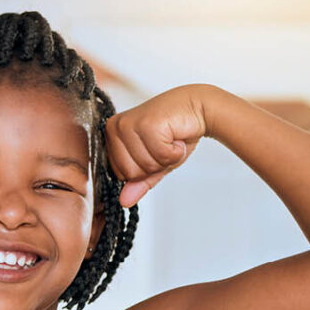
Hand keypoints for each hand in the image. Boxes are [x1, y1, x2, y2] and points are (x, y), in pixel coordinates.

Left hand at [104, 84, 207, 207]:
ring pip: (145, 166)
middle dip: (154, 165)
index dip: (143, 170)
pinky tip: (176, 136)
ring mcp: (129, 124)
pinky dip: (175, 152)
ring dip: (166, 157)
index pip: (120, 175)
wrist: (198, 108)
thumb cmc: (175, 133)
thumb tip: (124, 202)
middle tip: (164, 145)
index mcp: (112, 135)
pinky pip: (160, 156)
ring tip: (170, 139)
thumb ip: (139, 182)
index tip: (154, 151)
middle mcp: (116, 127)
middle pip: (130, 173)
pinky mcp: (147, 123)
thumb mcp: (155, 162)